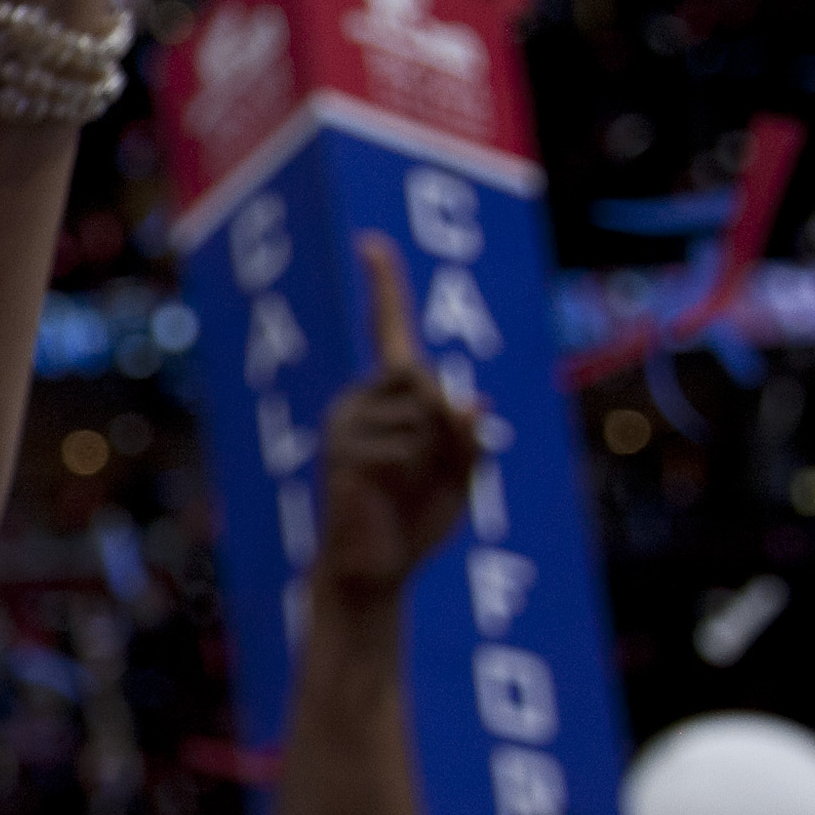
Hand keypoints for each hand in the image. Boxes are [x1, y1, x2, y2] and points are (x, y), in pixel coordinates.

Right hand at [312, 235, 485, 599]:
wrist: (373, 569)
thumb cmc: (416, 518)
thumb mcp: (461, 474)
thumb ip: (469, 437)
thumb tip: (470, 401)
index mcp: (387, 396)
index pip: (387, 332)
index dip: (383, 286)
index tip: (372, 244)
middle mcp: (360, 399)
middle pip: (427, 379)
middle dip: (447, 428)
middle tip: (427, 473)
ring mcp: (347, 422)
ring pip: (424, 413)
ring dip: (434, 456)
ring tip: (404, 488)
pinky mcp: (344, 449)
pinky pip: (408, 444)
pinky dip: (413, 473)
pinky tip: (386, 494)